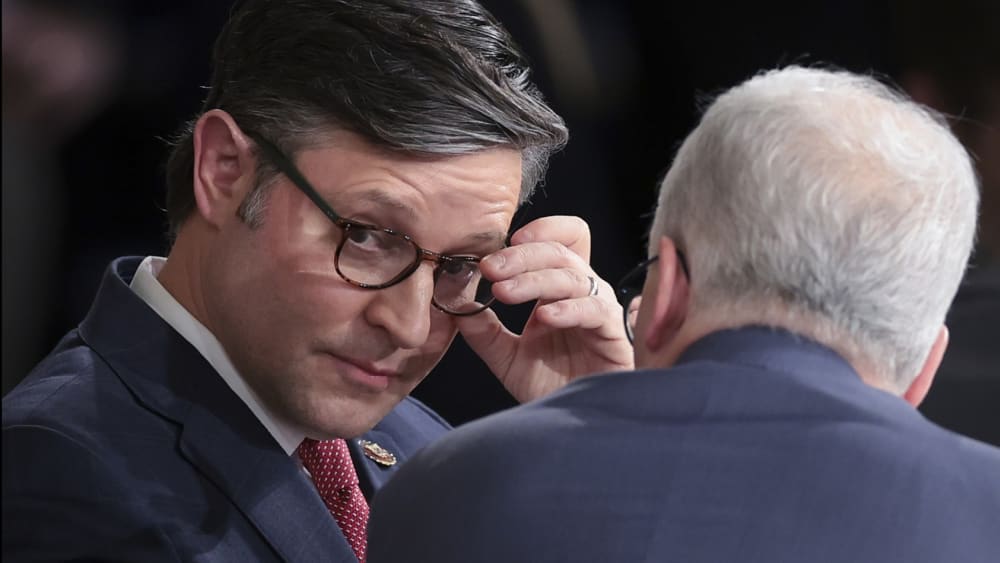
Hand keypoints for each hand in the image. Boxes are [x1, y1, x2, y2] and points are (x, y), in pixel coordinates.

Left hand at [455, 216, 632, 401]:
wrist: (574, 423)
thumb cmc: (549, 384)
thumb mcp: (506, 356)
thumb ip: (483, 331)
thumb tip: (456, 304)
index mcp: (560, 288)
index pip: (562, 240)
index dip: (540, 231)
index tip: (502, 244)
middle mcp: (583, 292)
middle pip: (560, 252)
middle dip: (521, 255)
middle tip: (490, 269)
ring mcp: (600, 310)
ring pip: (573, 276)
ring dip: (535, 279)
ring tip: (504, 292)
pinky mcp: (614, 334)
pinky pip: (594, 310)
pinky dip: (568, 309)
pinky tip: (545, 317)